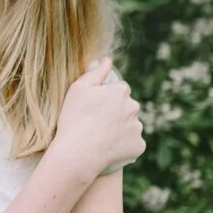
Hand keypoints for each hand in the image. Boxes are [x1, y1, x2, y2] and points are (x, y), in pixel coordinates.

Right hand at [51, 59, 144, 179]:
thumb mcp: (78, 89)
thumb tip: (108, 60)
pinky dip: (124, 145)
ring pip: (130, 125)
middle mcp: (134, 107)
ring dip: (120, 128)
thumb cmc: (73, 118)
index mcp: (121, 91)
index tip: (92, 108)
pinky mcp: (138, 146)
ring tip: (100, 137)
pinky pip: (132, 143)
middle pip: (126, 107)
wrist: (78, 152)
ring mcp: (137, 128)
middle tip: (95, 122)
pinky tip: (108, 147)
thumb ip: (95, 72)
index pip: (118, 90)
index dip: (104, 98)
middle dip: (115, 112)